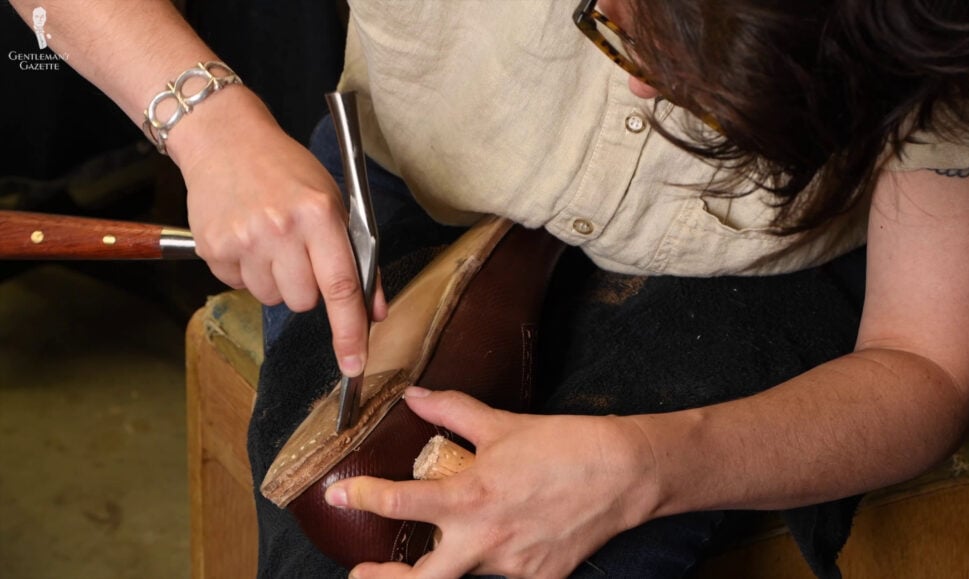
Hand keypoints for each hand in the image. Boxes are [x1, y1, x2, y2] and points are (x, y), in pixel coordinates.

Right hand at [171, 89, 386, 374]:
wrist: (225, 140)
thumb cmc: (287, 170)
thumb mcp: (334, 203)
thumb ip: (357, 260)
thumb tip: (375, 311)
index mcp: (319, 214)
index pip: (341, 287)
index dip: (350, 332)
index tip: (354, 364)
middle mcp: (280, 229)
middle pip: (304, 301)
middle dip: (307, 288)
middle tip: (299, 252)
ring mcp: (243, 240)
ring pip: (272, 299)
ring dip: (276, 281)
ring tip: (269, 240)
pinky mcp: (213, 248)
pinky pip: (240, 286)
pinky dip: (248, 272)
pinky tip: (246, 238)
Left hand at [324, 388, 660, 577]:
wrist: (625, 474)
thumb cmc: (565, 445)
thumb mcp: (503, 424)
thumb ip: (451, 411)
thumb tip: (415, 397)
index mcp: (470, 498)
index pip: (398, 504)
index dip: (361, 498)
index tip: (341, 494)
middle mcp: (485, 541)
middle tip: (361, 570)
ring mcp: (512, 567)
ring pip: (462, 578)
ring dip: (443, 565)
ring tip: (436, 550)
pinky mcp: (537, 578)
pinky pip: (501, 575)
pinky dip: (489, 561)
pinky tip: (495, 541)